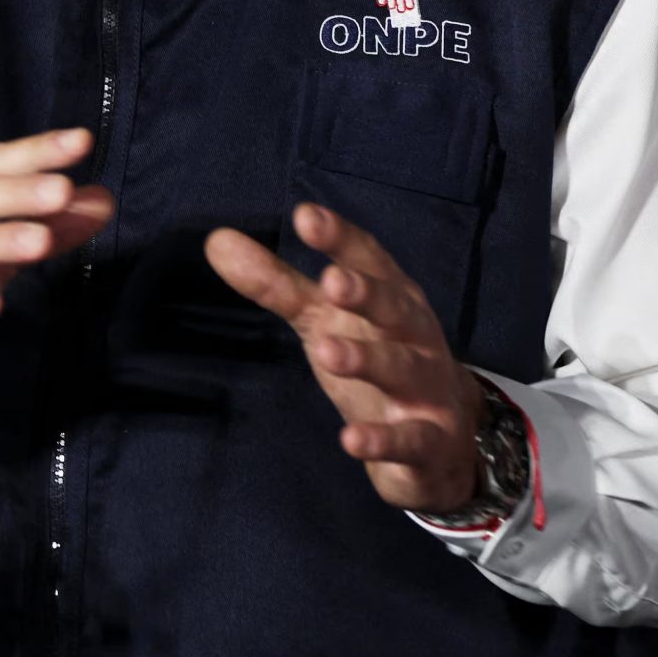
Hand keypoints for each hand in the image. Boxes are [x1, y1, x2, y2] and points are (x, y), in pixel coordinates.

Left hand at [205, 202, 484, 512]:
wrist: (441, 440)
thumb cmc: (375, 356)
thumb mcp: (323, 319)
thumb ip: (276, 283)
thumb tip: (216, 239)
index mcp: (390, 295)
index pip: (367, 259)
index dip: (340, 238)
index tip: (306, 216)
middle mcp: (413, 334)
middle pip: (394, 307)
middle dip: (367, 294)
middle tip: (332, 283)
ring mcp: (426, 387)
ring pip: (401, 368)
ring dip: (367, 360)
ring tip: (326, 352)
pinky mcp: (429, 439)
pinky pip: (410, 439)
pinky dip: (384, 440)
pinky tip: (351, 439)